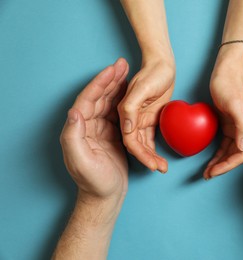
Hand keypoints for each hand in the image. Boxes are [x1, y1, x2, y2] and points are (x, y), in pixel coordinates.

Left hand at [60, 58, 128, 203]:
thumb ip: (74, 136)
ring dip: (118, 86)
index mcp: (77, 129)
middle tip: (123, 63)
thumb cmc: (94, 182)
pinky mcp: (111, 133)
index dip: (100, 82)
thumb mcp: (82, 162)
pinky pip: (117, 112)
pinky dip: (124, 100)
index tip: (112, 69)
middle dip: (110, 79)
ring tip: (128, 71)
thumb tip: (75, 111)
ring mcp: (99, 128)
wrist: (106, 196)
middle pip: (99, 96)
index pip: (88, 99)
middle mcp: (86, 125)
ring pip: (109, 101)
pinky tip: (132, 91)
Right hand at [118, 59, 174, 172]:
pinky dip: (154, 147)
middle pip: (136, 145)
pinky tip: (160, 157)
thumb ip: (130, 107)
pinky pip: (150, 137)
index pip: (130, 140)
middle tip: (160, 168)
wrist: (162, 65)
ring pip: (143, 144)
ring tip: (163, 167)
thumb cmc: (152, 73)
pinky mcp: (149, 118)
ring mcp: (140, 120)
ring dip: (151, 156)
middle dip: (147, 159)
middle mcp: (130, 119)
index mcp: (125, 113)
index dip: (140, 155)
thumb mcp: (141, 88)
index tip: (152, 165)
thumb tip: (126, 127)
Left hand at [204, 59, 242, 178]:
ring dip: (220, 163)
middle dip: (222, 167)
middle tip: (207, 175)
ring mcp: (239, 128)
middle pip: (236, 156)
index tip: (213, 172)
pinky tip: (210, 159)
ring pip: (230, 152)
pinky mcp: (230, 124)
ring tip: (207, 171)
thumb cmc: (229, 83)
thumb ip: (242, 125)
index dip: (228, 166)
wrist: (226, 69)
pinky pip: (225, 144)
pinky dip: (218, 153)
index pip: (242, 154)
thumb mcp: (235, 103)